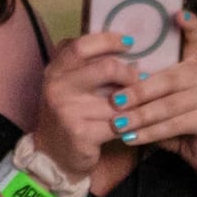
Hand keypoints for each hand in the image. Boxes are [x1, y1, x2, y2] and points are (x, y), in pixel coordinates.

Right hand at [29, 30, 137, 181]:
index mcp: (55, 70)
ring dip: (135, 101)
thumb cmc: (68, 113)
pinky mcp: (81, 134)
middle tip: (140, 78)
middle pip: (106, 68)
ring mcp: (68, 111)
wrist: (52, 156)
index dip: (109, 40)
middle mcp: (57, 87)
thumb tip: (130, 51)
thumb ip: (90, 65)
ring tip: (143, 101)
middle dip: (129, 73)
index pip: (82, 45)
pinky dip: (131, 123)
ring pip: (117, 99)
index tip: (130, 42)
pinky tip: (135, 122)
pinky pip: (118, 124)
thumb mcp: (70, 85)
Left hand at [115, 11, 196, 178]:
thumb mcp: (164, 100)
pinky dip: (150, 132)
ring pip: (169, 104)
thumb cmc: (180, 122)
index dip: (189, 25)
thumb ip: (149, 87)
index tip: (176, 14)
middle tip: (114, 101)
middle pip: (169, 78)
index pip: (196, 39)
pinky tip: (131, 138)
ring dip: (140, 116)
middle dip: (138, 91)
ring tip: (117, 124)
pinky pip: (175, 124)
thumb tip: (114, 80)